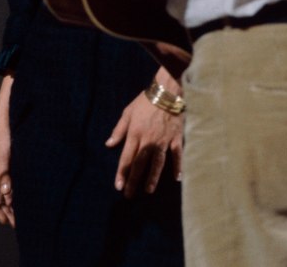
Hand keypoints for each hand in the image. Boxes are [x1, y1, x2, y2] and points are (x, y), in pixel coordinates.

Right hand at [0, 75, 14, 226]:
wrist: (8, 117)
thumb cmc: (3, 135)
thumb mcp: (4, 156)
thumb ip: (5, 176)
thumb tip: (6, 196)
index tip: (9, 222)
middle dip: (6, 211)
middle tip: (19, 224)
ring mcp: (0, 170)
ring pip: (4, 192)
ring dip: (11, 204)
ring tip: (23, 215)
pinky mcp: (8, 165)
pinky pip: (9, 184)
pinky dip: (15, 193)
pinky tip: (24, 198)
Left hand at [106, 69, 183, 197]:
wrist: (166, 92)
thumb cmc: (144, 102)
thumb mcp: (127, 113)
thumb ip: (118, 130)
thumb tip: (109, 144)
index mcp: (135, 134)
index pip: (127, 158)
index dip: (122, 173)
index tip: (118, 186)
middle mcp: (148, 141)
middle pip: (140, 165)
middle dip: (133, 181)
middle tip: (129, 195)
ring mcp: (163, 142)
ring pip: (157, 164)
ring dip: (152, 178)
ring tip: (148, 190)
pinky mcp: (176, 139)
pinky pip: (177, 156)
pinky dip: (177, 167)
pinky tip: (177, 178)